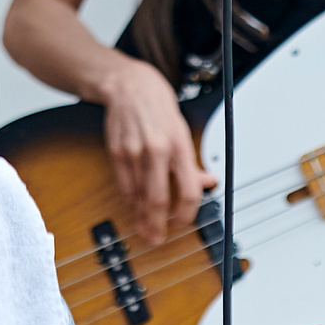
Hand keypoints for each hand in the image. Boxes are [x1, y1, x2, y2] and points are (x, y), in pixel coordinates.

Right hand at [95, 55, 217, 245]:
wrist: (129, 86)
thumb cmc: (158, 106)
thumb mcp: (182, 130)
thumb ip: (192, 161)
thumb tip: (208, 182)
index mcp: (179, 145)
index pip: (188, 190)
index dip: (187, 213)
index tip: (183, 222)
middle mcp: (157, 150)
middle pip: (159, 199)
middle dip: (159, 224)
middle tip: (157, 238)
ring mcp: (134, 152)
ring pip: (139, 195)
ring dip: (142, 216)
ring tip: (145, 228)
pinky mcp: (117, 152)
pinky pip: (124, 185)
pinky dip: (131, 199)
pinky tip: (134, 206)